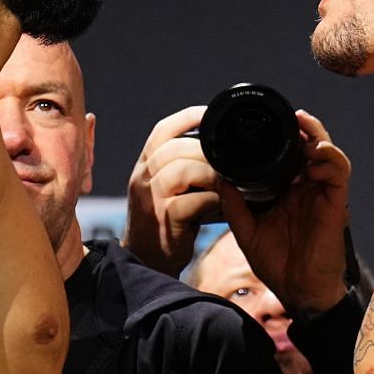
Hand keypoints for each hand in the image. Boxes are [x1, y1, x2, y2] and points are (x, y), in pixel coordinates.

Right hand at [125, 106, 223, 275]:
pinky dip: (212, 200)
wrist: (147, 260)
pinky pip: (192, 201)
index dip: (188, 117)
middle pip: (175, 148)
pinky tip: (222, 204)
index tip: (212, 113)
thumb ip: (185, 168)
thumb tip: (222, 151)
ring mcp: (150, 198)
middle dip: (207, 150)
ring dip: (211, 173)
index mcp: (145, 165)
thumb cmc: (166, 222)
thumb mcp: (167, 189)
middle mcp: (142, 177)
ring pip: (183, 170)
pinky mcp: (163, 219)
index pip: (163, 131)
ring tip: (227, 182)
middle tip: (230, 161)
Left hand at [223, 108, 351, 314]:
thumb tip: (218, 179)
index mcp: (289, 192)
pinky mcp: (336, 206)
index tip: (265, 122)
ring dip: (318, 137)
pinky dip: (330, 160)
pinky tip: (314, 155)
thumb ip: (234, 206)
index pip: (290, 155)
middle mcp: (309, 189)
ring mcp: (324, 196)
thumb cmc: (277, 264)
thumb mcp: (247, 231)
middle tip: (289, 115)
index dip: (284, 136)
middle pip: (312, 147)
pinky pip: (339, 175)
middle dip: (303, 128)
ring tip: (302, 126)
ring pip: (329, 154)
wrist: (297, 292)